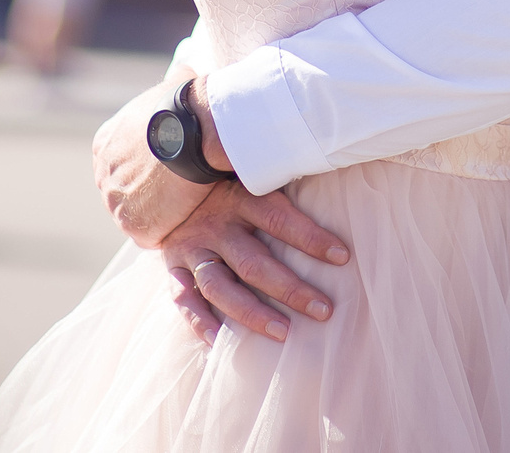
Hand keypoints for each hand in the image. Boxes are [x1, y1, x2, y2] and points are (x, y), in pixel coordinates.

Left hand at [94, 79, 220, 247]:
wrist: (195, 130)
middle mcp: (102, 176)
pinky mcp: (136, 227)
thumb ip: (172, 83)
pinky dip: (169, 230)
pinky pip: (151, 236)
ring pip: (136, 215)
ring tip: (189, 205)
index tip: (170, 167)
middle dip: (148, 193)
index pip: (120, 163)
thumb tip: (185, 70)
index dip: (146, 168)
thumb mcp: (172, 85)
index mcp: (105, 144)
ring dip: (159, 214)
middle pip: (124, 192)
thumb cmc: (186, 106)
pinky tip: (189, 218)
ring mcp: (116, 204)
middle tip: (181, 189)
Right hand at [160, 180, 350, 345]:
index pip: (279, 219)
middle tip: (323, 310)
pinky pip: (184, 298)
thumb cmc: (226, 180)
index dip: (310, 238)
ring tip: (283, 333)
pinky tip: (219, 342)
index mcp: (241, 198)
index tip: (342, 257)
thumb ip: (278, 178)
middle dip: (290, 289)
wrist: (167, 181)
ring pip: (221, 287)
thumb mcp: (249, 172)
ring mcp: (192, 248)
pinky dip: (199, 322)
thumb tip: (318, 167)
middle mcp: (216, 225)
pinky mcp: (173, 266)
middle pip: (254, 263)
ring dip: (252, 313)